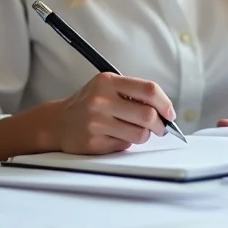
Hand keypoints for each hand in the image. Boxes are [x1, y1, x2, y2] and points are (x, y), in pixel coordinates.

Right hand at [55, 72, 176, 153]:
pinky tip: (115, 136)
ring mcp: (96, 122)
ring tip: (134, 130)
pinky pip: (124, 145)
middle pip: (147, 115)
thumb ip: (134, 92)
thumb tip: (165, 110)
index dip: (165, 103)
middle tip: (160, 128)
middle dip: (160, 125)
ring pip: (139, 134)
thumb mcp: (108, 86)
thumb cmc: (90, 102)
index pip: (148, 90)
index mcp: (108, 81)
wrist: (57, 122)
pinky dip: (127, 142)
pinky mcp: (93, 142)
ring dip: (143, 135)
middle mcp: (101, 100)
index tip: (170, 113)